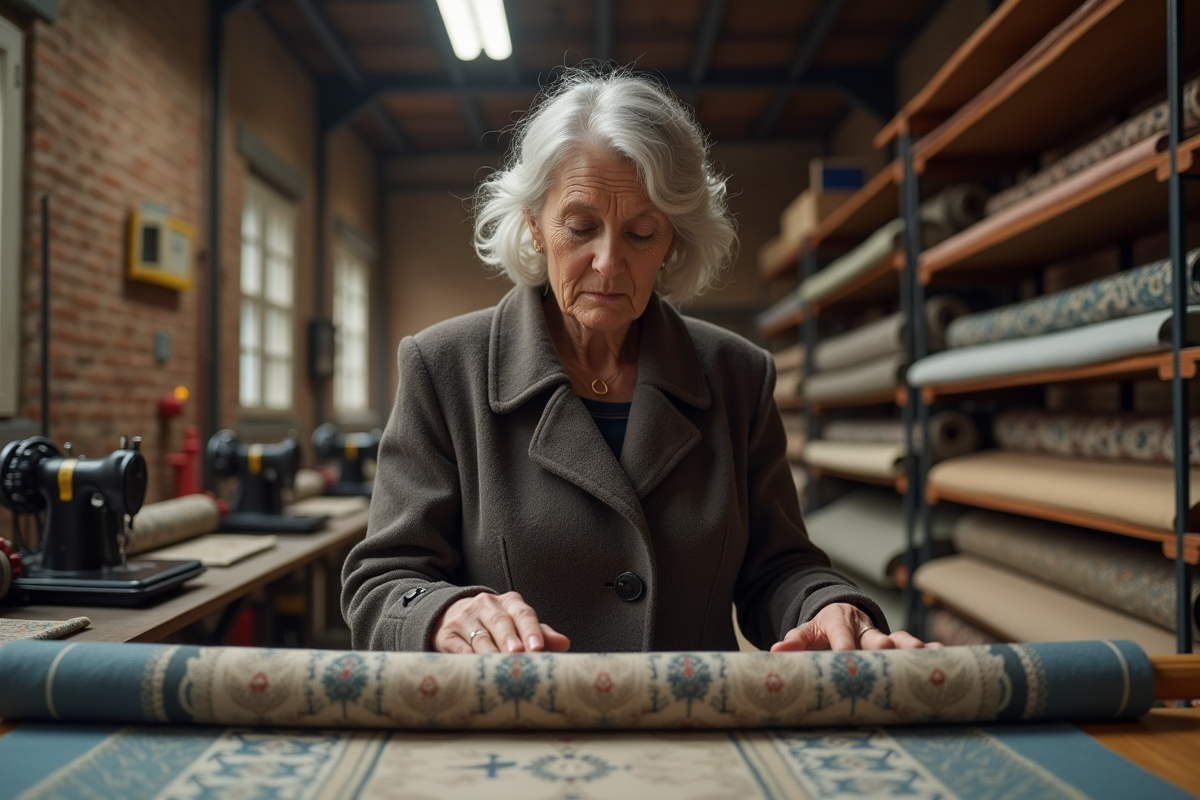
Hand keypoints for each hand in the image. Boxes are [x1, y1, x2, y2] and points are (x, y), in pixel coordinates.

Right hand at [432, 591, 570, 653]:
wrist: (452, 616)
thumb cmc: (495, 626)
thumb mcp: (517, 624)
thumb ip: (540, 634)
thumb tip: (565, 643)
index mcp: (509, 602)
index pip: (523, 613)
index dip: (531, 630)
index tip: (538, 647)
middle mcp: (486, 605)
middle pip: (501, 622)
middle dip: (510, 639)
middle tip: (518, 654)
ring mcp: (465, 618)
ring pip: (480, 635)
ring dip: (490, 650)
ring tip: (499, 665)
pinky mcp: (446, 633)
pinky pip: (457, 646)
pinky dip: (466, 656)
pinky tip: (474, 666)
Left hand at [769, 602, 939, 651]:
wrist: (840, 615)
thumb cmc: (821, 629)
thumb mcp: (805, 631)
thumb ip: (794, 641)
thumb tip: (776, 649)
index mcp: (837, 622)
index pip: (840, 634)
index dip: (843, 644)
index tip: (846, 655)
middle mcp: (862, 628)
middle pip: (873, 636)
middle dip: (882, 644)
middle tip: (890, 651)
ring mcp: (881, 634)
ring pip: (897, 639)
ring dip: (910, 647)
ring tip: (923, 654)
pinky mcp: (896, 643)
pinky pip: (912, 646)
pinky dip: (927, 651)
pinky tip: (941, 656)